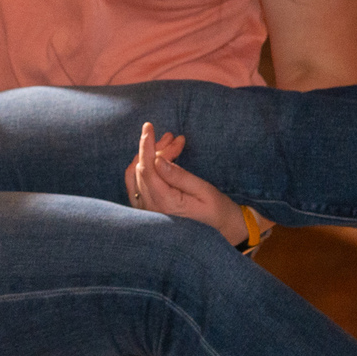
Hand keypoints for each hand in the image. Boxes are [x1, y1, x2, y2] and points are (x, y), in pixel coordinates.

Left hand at [124, 124, 247, 246]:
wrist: (221, 228)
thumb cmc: (216, 209)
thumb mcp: (204, 190)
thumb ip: (179, 176)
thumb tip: (157, 159)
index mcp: (165, 203)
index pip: (147, 169)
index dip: (147, 145)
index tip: (149, 127)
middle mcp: (151, 208)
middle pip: (142, 168)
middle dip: (157, 148)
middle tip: (175, 138)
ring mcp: (146, 210)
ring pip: (136, 174)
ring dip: (150, 155)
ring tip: (169, 143)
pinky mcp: (146, 208)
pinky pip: (135, 183)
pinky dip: (143, 166)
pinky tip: (156, 157)